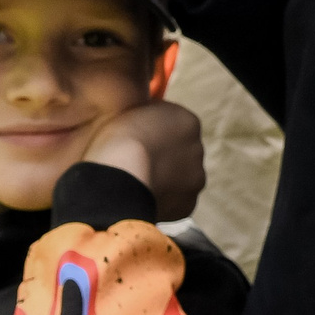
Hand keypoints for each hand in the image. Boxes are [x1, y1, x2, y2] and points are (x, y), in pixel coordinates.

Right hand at [80, 100, 205, 220]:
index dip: (155, 131)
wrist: (118, 180)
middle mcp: (198, 150)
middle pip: (181, 151)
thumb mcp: (129, 111)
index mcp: (188, 122)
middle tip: (139, 161)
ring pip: (181, 178)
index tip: (139, 137)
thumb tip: (145, 108)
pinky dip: (162, 200)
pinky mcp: (187, 205)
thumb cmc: (116, 141)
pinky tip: (142, 197)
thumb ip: (146, 110)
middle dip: (165, 156)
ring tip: (137, 182)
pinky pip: (175, 201)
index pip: (176, 123)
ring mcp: (196, 179)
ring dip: (166, 180)